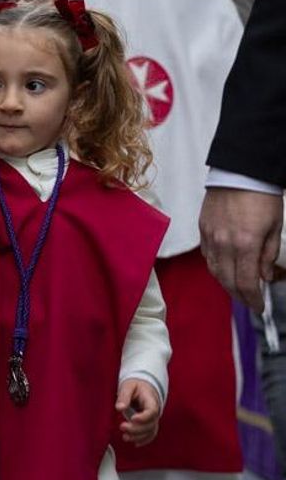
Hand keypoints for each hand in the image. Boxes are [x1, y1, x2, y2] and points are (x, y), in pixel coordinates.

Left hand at [116, 379, 160, 445]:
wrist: (143, 387)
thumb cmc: (135, 385)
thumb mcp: (128, 386)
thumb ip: (124, 396)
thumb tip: (119, 408)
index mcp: (151, 401)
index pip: (152, 411)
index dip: (144, 417)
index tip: (132, 419)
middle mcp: (155, 412)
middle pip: (151, 424)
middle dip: (137, 428)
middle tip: (122, 426)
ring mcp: (153, 419)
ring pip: (150, 431)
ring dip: (138, 437)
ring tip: (125, 437)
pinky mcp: (149, 424)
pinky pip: (150, 434)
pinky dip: (144, 440)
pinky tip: (135, 444)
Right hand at [199, 188, 282, 310]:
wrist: (241, 173)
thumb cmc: (262, 196)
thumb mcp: (275, 227)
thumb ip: (268, 255)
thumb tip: (264, 276)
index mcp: (245, 244)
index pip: (246, 283)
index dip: (253, 300)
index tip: (259, 307)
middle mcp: (224, 244)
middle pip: (227, 281)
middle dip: (239, 296)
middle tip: (249, 301)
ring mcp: (210, 237)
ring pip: (214, 271)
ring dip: (226, 283)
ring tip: (237, 288)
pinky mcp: (202, 229)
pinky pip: (207, 255)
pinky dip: (216, 266)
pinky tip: (225, 267)